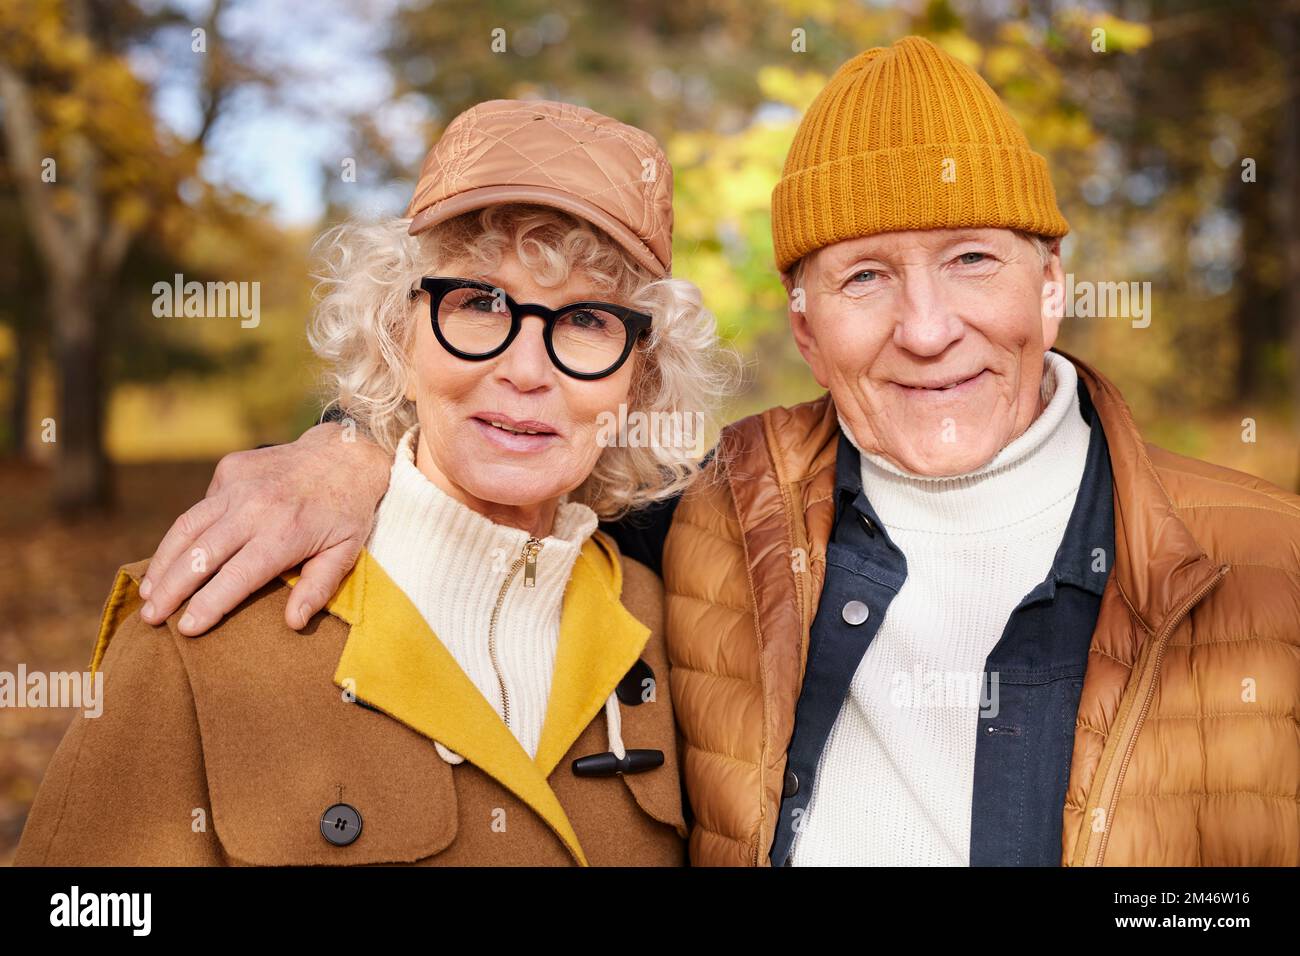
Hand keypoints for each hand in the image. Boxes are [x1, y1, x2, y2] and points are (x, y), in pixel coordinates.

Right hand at [138, 422, 390, 634]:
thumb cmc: (345, 512)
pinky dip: (184, 533)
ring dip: (163, 562)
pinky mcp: (229, 469)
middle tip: (150, 617)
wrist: (344, 454)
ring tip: (147, 592)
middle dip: (170, 590)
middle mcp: (255, 508)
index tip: (185, 628)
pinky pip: (201, 506)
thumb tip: (293, 623)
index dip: (208, 604)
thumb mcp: (346, 552)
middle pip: (200, 555)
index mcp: (285, 533)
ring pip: (187, 527)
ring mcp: (238, 485)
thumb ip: (319, 588)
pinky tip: (175, 557)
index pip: (236, 576)